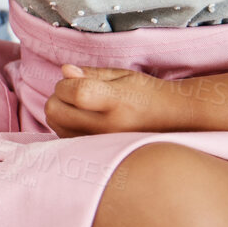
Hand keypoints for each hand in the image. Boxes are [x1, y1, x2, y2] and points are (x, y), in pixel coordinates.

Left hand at [45, 65, 171, 136]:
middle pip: (55, 110)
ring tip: (82, 107)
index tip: (75, 79)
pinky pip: (63, 138)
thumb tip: (64, 71)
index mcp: (117, 102)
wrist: (172, 122)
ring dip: (60, 111)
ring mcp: (100, 144)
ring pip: (55, 125)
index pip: (77, 92)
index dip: (67, 83)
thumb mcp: (123, 75)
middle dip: (58, 96)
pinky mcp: (95, 155)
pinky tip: (83, 121)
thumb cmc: (147, 94)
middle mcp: (108, 127)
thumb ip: (91, 74)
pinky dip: (65, 126)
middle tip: (76, 91)